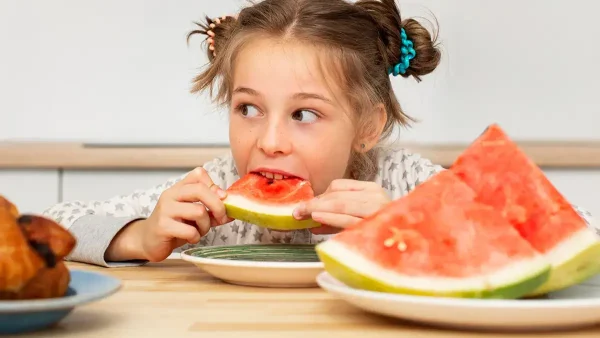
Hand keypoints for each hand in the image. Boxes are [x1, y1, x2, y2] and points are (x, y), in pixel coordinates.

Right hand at [105, 168, 232, 261]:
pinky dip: (196, 237)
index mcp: (179, 188)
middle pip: (200, 190)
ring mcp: (165, 210)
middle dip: (217, 205)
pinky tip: (191, 238)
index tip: (223, 199)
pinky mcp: (162, 226)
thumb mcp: (194, 214)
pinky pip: (189, 230)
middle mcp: (170, 195)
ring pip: (198, 212)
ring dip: (205, 226)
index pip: (199, 174)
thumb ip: (211, 209)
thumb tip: (234, 209)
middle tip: (221, 217)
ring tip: (200, 231)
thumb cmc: (174, 225)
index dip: (214, 186)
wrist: (148, 240)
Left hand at [293, 179, 390, 234]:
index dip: (318, 195)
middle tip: (297, 212)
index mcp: (372, 189)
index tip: (304, 205)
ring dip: (317, 209)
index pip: (339, 186)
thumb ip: (337, 215)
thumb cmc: (381, 230)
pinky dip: (330, 218)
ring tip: (303, 215)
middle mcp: (375, 196)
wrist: (408, 244)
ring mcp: (376, 209)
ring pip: (340, 204)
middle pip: (336, 195)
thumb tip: (311, 218)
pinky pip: (347, 219)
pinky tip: (317, 219)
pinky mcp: (374, 224)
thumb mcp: (359, 216)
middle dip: (313, 203)